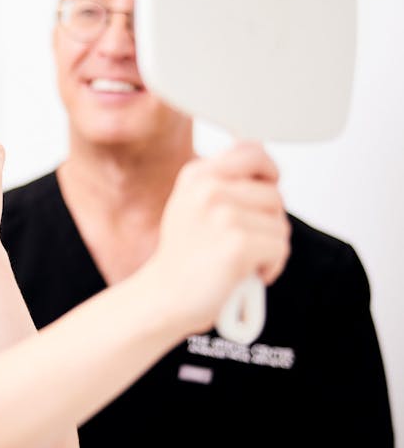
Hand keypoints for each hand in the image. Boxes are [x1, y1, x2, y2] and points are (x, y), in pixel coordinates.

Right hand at [151, 142, 289, 332]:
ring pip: (280, 224)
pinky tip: (245, 273)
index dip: (268, 172)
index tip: (265, 187)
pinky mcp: (237, 244)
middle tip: (242, 240)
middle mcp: (207, 189)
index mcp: (196, 174)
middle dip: (268, 221)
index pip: (253, 152)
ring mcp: (222, 215)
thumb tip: (268, 176)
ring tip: (240, 258)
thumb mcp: (192, 204)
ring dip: (269, 247)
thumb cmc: (185, 255)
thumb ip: (224, 183)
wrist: (166, 295)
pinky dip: (271, 266)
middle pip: (274, 193)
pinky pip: (280, 248)